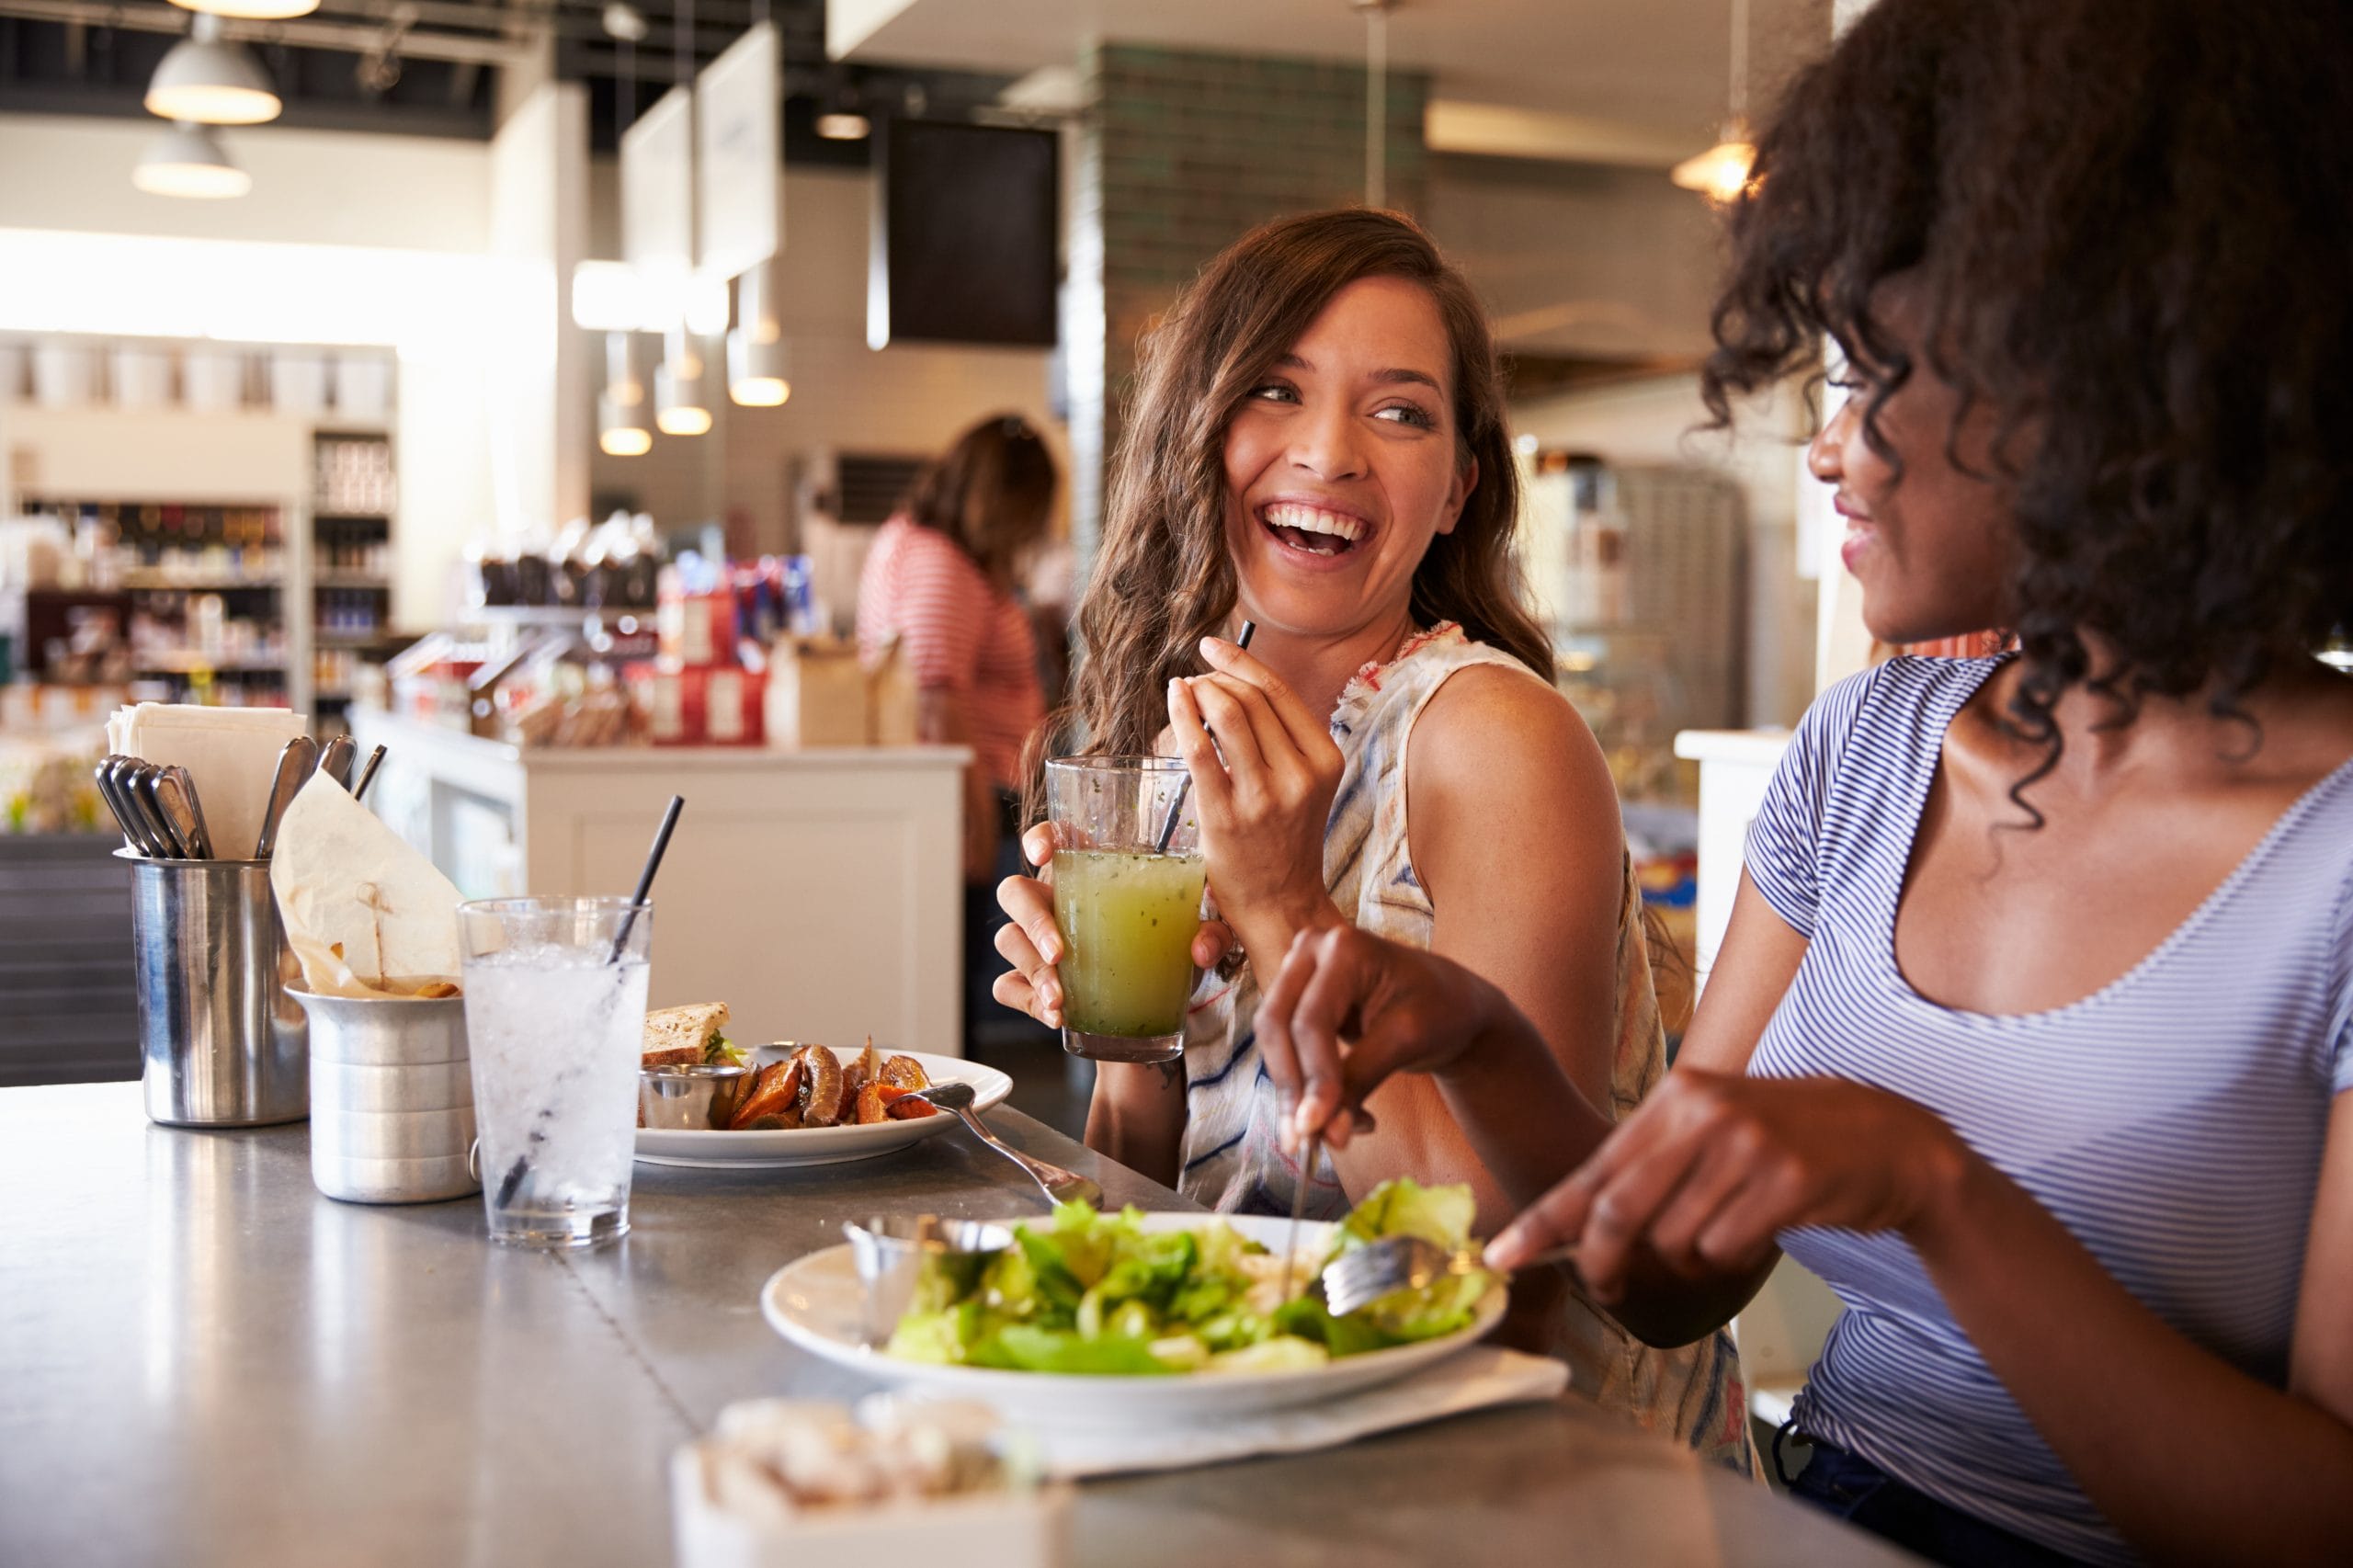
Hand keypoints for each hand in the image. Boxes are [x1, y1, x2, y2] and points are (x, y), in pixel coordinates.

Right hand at [991, 822, 1233, 1029]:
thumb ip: (1210, 935)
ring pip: (1009, 940)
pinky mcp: (1030, 981)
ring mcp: (1036, 941)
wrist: (1155, 1001)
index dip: (1040, 837)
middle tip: (1060, 953)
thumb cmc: (1167, 947)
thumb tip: (1201, 948)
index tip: (1043, 854)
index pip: (1053, 837)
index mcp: (1089, 872)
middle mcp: (1054, 900)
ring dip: (1033, 971)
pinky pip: (1009, 985)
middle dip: (1033, 922)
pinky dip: (1027, 1000)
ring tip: (1062, 1001)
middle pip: (1015, 892)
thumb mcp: (1196, 937)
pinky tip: (1056, 1015)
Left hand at [1168, 636, 1346, 965]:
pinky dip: (1182, 716)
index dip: (1241, 661)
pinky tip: (1173, 702)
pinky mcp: (1228, 817)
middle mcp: (1301, 776)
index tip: (1212, 647)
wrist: (1281, 904)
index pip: (1280, 692)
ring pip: (1228, 714)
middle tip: (1194, 682)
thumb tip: (1236, 682)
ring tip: (1183, 693)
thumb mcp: (1305, 784)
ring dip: (1198, 693)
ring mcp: (1265, 797)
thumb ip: (1284, 739)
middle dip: (1214, 679)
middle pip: (1251, 698)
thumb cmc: (1285, 839)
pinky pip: (1199, 750)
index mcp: (1326, 761)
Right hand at [1257, 924, 1505, 1151]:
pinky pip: (1285, 1049)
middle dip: (1292, 1088)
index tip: (1315, 1129)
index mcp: (1343, 947)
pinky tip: (1339, 1116)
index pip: (1311, 1019)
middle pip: (1278, 1026)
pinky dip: (1305, 1088)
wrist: (1451, 1004)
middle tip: (1304, 1143)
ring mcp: (1299, 973)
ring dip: (1294, 1094)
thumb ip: (1361, 1081)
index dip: (1312, 1076)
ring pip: (1273, 1041)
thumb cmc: (1441, 1009)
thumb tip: (1328, 1135)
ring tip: (1331, 1135)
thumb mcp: (1407, 1041)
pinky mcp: (1297, 1002)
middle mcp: (1311, 950)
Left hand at [1486, 1071, 1973, 1299]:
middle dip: (1601, 1263)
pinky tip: (1758, 1230)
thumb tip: (1580, 1230)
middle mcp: (1704, 1112)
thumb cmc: (1786, 1140)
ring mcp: (1746, 1145)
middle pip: (1618, 1210)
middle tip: (1604, 1288)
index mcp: (1676, 1096)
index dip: (1544, 1220)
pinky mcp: (1786, 1182)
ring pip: (1673, 1239)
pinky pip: (1724, 1249)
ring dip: (1687, 1257)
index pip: (1593, 1170)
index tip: (1503, 1256)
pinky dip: (1730, 1256)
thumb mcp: (1713, 1129)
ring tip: (1725, 1228)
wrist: (1889, 1138)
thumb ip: (1651, 1168)